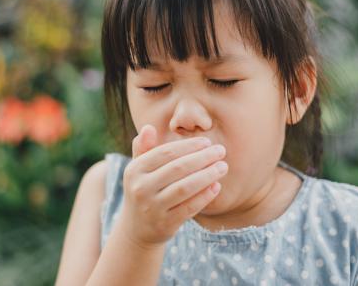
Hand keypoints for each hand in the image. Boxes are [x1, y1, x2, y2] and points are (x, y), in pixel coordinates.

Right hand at [115, 124, 227, 247]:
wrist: (136, 229)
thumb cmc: (144, 190)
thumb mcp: (138, 170)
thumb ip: (144, 148)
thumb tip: (149, 127)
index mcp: (134, 170)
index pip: (165, 153)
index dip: (188, 146)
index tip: (207, 142)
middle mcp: (141, 188)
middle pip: (178, 168)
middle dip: (203, 158)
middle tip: (221, 151)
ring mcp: (152, 208)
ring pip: (185, 188)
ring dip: (207, 175)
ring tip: (223, 167)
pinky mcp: (165, 224)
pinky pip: (189, 208)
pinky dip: (204, 196)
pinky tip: (217, 186)